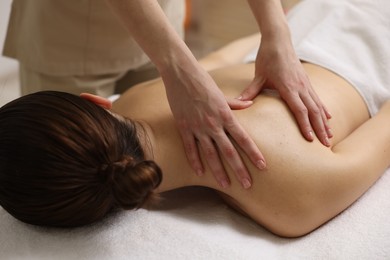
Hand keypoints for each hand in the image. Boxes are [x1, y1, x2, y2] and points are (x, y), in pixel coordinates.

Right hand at [162, 64, 265, 188]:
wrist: (181, 74)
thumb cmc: (203, 81)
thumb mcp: (221, 93)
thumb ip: (236, 103)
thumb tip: (250, 104)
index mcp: (225, 115)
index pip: (243, 138)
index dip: (253, 153)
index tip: (263, 166)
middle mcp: (213, 124)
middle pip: (229, 151)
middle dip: (239, 169)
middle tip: (248, 185)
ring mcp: (198, 127)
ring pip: (210, 154)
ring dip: (219, 171)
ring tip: (226, 185)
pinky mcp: (184, 127)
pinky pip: (190, 148)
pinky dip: (195, 161)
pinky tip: (200, 173)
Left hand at [238, 38, 332, 145]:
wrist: (279, 40)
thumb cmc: (267, 57)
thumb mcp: (258, 75)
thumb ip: (250, 91)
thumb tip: (238, 103)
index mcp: (288, 87)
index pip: (299, 109)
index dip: (305, 124)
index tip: (310, 138)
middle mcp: (300, 86)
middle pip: (313, 111)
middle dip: (320, 128)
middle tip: (325, 145)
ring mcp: (305, 84)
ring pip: (318, 106)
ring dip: (324, 122)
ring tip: (329, 137)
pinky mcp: (307, 81)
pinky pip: (317, 98)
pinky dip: (323, 109)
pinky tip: (328, 118)